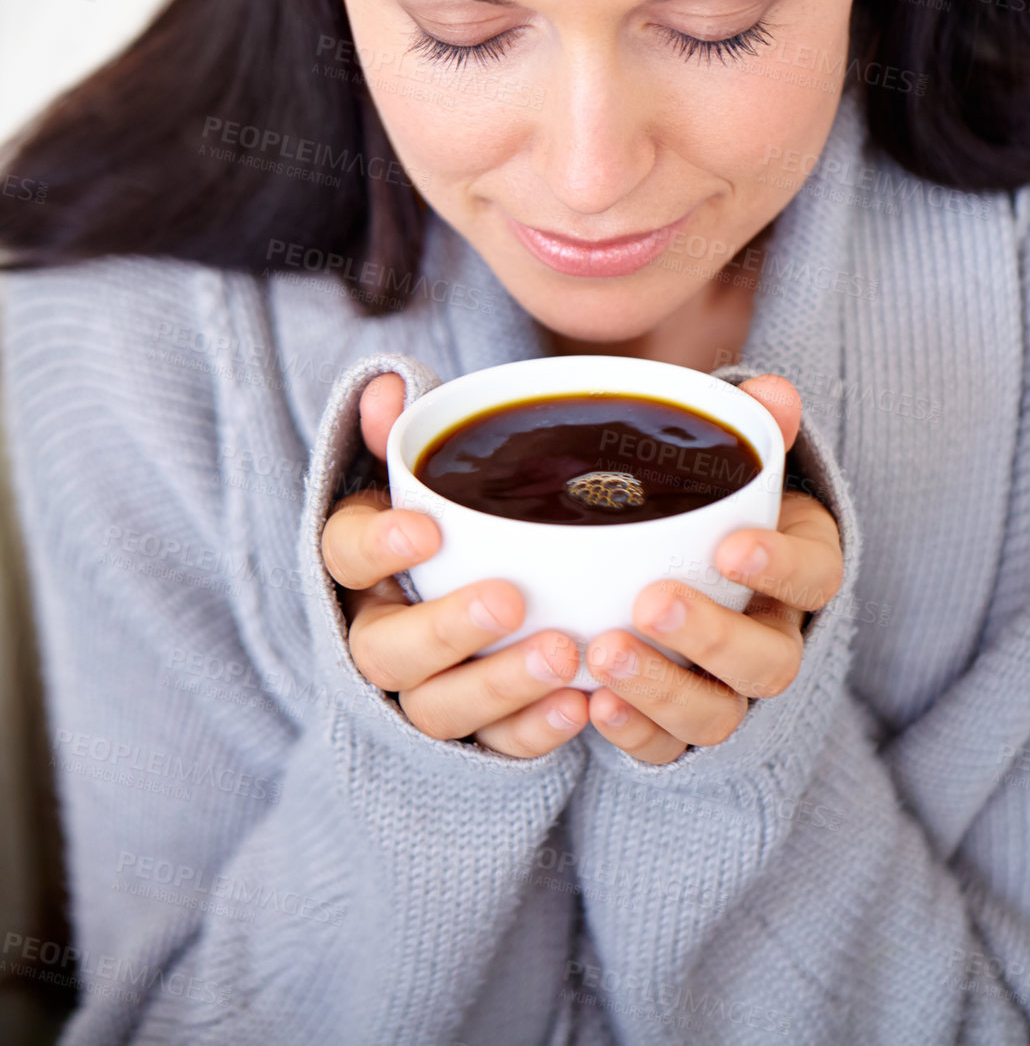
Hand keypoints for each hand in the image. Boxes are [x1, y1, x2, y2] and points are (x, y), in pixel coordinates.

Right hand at [320, 373, 589, 758]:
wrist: (498, 577)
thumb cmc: (463, 512)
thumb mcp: (438, 465)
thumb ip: (414, 432)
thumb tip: (389, 390)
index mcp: (362, 561)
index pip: (342, 554)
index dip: (376, 547)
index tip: (425, 529)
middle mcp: (380, 631)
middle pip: (384, 652)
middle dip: (446, 630)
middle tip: (509, 599)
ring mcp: (425, 689)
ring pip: (437, 708)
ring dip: (498, 686)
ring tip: (563, 656)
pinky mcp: (475, 733)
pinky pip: (494, 746)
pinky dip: (533, 731)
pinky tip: (579, 706)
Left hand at [584, 375, 843, 765]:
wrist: (683, 554)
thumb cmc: (713, 500)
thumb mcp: (736, 460)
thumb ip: (755, 426)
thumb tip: (774, 392)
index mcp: (799, 570)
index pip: (813, 578)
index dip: (779, 567)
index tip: (732, 545)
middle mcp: (774, 639)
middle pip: (769, 664)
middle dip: (712, 638)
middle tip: (650, 602)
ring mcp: (727, 691)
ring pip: (718, 715)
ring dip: (663, 690)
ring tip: (604, 655)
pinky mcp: (677, 724)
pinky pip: (666, 749)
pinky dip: (632, 733)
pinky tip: (590, 703)